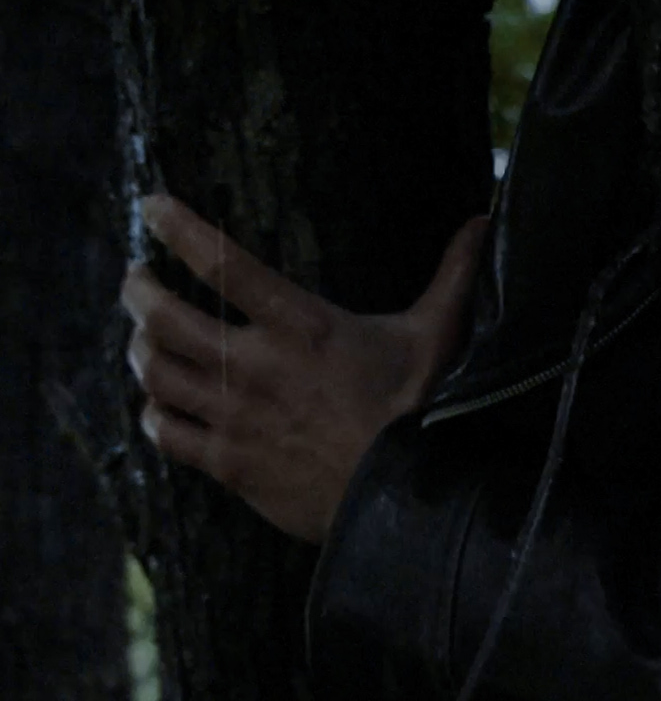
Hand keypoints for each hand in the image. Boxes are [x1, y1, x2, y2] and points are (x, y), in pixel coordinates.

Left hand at [121, 195, 488, 542]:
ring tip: (139, 335)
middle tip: (135, 278)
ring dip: (137, 348)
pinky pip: (165, 432)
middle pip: (163, 317)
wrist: (402, 496)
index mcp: (302, 326)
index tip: (153, 204)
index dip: (179, 228)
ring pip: (154, 372)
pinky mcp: (228, 462)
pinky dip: (153, 413)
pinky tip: (157, 404)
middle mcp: (255, 365)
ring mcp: (234, 416)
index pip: (224, 264)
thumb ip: (454, 273)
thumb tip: (485, 220)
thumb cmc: (419, 408)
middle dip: (137, 290)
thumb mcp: (439, 332)